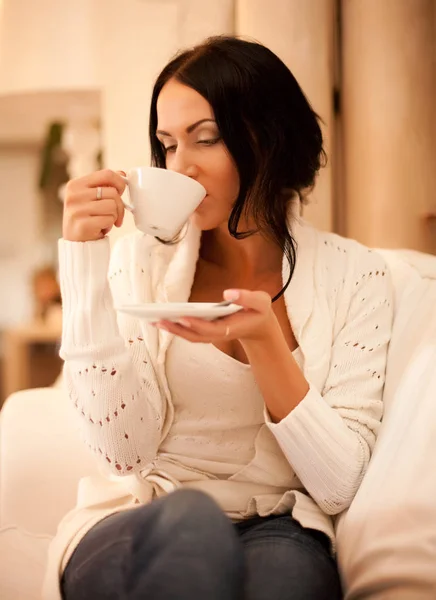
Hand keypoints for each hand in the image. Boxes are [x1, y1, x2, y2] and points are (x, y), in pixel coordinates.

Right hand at [62, 169, 126, 241]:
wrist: (76, 243)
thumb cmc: (86, 218)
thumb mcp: (91, 198)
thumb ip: (104, 185)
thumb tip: (122, 173)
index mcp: (75, 184)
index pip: (107, 174)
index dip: (119, 183)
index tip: (120, 193)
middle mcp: (74, 195)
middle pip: (113, 192)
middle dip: (119, 206)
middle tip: (114, 215)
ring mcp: (77, 210)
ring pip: (112, 206)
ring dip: (113, 217)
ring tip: (103, 221)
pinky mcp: (83, 224)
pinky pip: (109, 219)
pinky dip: (109, 225)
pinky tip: (100, 228)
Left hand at [155, 289, 277, 343]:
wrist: (259, 326)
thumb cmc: (258, 311)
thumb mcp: (260, 301)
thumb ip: (247, 297)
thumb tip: (228, 293)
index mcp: (231, 327)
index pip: (212, 328)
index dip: (197, 324)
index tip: (182, 317)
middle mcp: (219, 334)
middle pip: (195, 335)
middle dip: (177, 329)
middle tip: (158, 320)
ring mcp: (212, 335)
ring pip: (190, 336)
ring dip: (172, 330)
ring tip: (153, 321)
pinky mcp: (207, 331)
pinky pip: (189, 332)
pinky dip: (175, 328)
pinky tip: (162, 320)